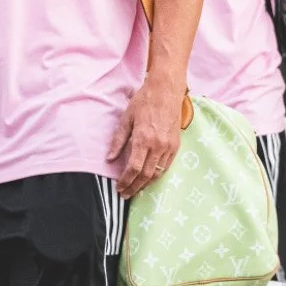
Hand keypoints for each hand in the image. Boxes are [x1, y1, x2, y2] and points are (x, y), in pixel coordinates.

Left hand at [111, 77, 185, 197]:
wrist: (166, 91)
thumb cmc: (144, 102)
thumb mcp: (126, 119)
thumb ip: (118, 141)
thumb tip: (110, 159)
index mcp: (144, 139)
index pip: (134, 168)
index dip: (125, 181)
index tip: (119, 188)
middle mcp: (158, 145)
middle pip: (146, 175)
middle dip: (134, 187)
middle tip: (125, 194)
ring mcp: (169, 146)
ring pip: (157, 173)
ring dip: (145, 185)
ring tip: (135, 189)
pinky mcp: (176, 146)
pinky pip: (166, 166)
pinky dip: (156, 175)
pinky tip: (148, 179)